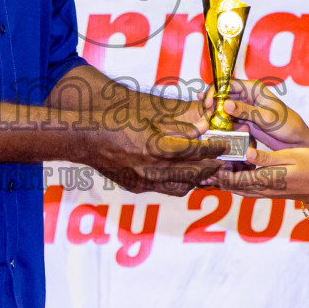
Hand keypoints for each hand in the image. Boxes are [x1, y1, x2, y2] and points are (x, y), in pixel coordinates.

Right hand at [82, 111, 225, 195]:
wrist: (84, 138)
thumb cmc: (114, 122)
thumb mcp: (147, 117)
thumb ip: (176, 125)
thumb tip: (201, 127)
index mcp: (154, 147)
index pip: (193, 151)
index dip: (212, 148)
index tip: (223, 145)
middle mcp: (150, 168)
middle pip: (191, 173)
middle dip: (210, 168)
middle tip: (222, 161)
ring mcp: (142, 181)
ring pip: (180, 186)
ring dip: (197, 180)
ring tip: (208, 171)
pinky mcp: (136, 187)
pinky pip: (164, 189)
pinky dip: (179, 184)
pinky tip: (184, 176)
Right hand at [205, 79, 308, 154]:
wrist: (296, 141)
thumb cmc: (288, 125)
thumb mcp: (266, 118)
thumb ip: (246, 111)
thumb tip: (226, 104)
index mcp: (253, 88)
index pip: (228, 84)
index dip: (215, 92)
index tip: (208, 104)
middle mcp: (247, 96)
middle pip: (223, 95)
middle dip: (212, 104)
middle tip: (204, 115)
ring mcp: (245, 109)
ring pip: (223, 109)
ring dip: (215, 115)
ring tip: (205, 124)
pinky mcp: (244, 121)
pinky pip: (228, 120)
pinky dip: (221, 125)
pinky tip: (214, 130)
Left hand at [212, 145, 308, 202]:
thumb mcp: (291, 157)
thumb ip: (266, 157)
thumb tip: (246, 152)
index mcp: (266, 179)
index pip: (235, 178)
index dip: (218, 172)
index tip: (205, 161)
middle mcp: (263, 189)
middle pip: (232, 186)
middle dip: (217, 178)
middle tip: (202, 166)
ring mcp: (266, 192)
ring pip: (238, 189)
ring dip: (225, 181)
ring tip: (212, 171)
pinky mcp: (270, 191)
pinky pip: (247, 189)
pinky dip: (236, 183)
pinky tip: (232, 174)